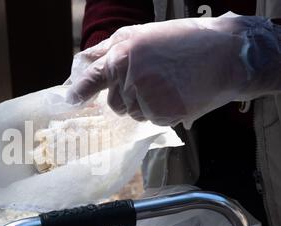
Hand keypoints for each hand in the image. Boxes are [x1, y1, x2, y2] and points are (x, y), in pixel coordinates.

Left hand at [67, 13, 280, 127]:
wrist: (225, 54)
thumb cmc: (183, 40)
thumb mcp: (141, 34)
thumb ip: (108, 49)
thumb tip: (83, 63)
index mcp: (122, 55)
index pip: (91, 79)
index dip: (79, 91)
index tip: (70, 100)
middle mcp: (130, 77)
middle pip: (113, 103)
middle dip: (126, 96)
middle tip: (151, 78)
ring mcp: (147, 97)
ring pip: (132, 114)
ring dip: (144, 104)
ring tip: (167, 84)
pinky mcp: (163, 113)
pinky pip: (150, 120)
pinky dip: (160, 112)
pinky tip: (175, 94)